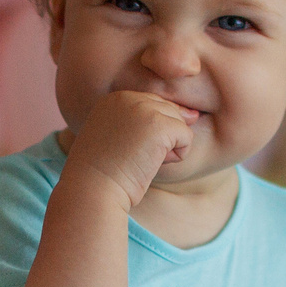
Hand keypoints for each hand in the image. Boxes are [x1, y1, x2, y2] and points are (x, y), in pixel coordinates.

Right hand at [64, 90, 196, 210]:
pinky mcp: (159, 125)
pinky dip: (176, 156)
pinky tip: (152, 164)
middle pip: (168, 113)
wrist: (92, 189)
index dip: (147, 135)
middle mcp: (129, 96)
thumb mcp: (120, 138)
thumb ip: (148, 121)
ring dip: (167, 148)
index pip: (153, 107)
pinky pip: (187, 137)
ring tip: (140, 160)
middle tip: (133, 158)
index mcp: (115, 98)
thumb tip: (193, 115)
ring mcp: (144, 108)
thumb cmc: (104, 174)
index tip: (125, 151)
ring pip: (179, 123)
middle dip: (160, 140)